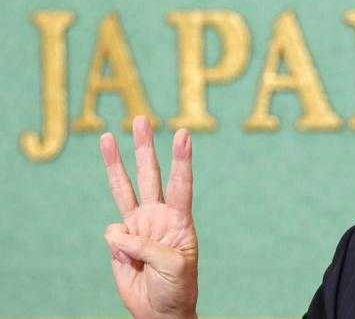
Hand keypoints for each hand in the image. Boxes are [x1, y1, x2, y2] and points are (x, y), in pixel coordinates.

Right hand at [101, 116, 197, 318]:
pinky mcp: (120, 240)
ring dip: (115, 163)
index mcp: (179, 219)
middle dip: (145, 147)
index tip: (183, 134)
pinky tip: (127, 257)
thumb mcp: (172, 266)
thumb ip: (145, 246)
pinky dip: (116, 243)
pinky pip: (112, 234)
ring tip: (107, 136)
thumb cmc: (177, 287)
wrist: (161, 311)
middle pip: (149, 174)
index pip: (181, 183)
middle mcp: (158, 215)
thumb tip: (115, 231)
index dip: (182, 160)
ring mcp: (138, 225)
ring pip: (124, 188)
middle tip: (142, 119)